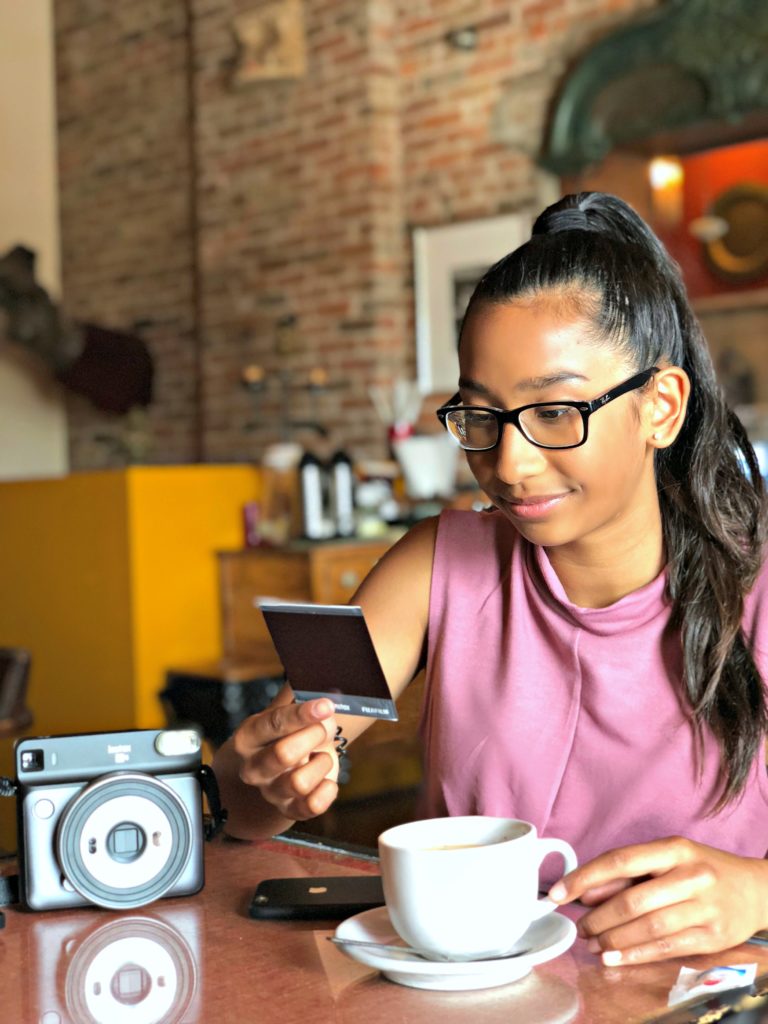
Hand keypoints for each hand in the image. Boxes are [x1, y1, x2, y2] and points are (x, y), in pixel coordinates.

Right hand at [232, 688, 339, 821]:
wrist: (275, 770)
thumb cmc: (283, 734)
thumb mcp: (282, 712)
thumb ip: (296, 694)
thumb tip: (314, 671)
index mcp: (248, 737)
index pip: (273, 723)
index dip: (302, 713)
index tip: (326, 704)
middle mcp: (254, 767)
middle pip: (283, 754)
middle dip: (314, 736)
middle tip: (325, 727)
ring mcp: (271, 792)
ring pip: (299, 782)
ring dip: (321, 763)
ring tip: (322, 754)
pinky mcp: (289, 810)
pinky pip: (312, 806)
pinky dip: (328, 790)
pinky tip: (328, 778)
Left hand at [547, 837, 767, 965]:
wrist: (755, 890)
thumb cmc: (701, 870)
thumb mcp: (667, 859)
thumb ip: (627, 874)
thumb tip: (584, 892)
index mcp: (675, 849)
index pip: (621, 861)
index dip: (585, 878)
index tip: (558, 893)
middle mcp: (691, 875)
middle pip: (632, 900)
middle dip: (598, 917)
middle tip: (580, 927)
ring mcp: (704, 907)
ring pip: (647, 928)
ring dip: (613, 940)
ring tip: (593, 945)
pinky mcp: (713, 937)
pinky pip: (666, 948)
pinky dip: (635, 955)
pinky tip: (615, 958)